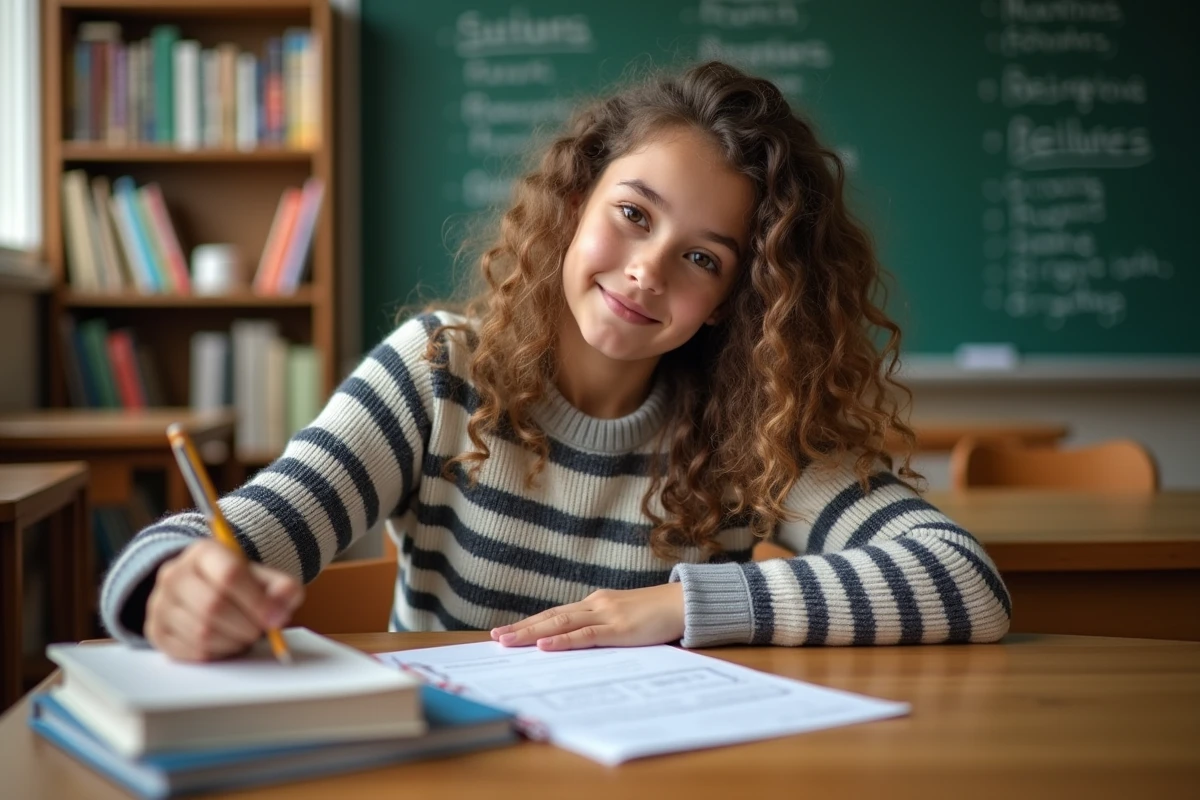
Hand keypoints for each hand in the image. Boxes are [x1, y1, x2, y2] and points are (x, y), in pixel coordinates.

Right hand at [145, 539, 303, 661]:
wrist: (203, 590)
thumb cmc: (239, 584)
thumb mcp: (264, 577)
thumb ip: (282, 588)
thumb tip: (280, 609)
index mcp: (204, 552)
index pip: (229, 575)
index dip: (257, 601)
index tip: (276, 618)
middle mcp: (174, 574)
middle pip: (213, 606)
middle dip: (246, 625)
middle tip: (260, 630)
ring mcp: (160, 603)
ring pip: (202, 633)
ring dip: (233, 642)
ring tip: (244, 634)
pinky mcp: (156, 631)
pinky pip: (191, 652)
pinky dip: (218, 653)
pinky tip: (227, 643)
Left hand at [490, 583, 684, 650]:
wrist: (685, 603)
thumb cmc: (658, 614)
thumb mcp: (625, 619)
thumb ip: (604, 627)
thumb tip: (581, 643)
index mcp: (596, 603)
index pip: (555, 613)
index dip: (530, 623)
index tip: (507, 631)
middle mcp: (595, 604)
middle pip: (551, 616)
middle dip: (522, 628)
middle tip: (495, 638)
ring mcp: (606, 615)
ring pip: (560, 623)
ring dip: (531, 633)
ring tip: (508, 641)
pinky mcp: (619, 629)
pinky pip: (585, 635)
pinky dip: (562, 640)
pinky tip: (545, 645)